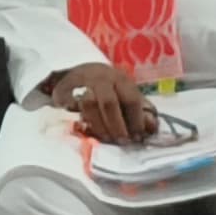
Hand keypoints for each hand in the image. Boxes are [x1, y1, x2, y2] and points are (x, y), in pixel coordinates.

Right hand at [43, 63, 162, 142]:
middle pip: (108, 102)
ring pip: (88, 105)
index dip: (135, 120)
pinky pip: (70, 105)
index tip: (137, 137)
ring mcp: (81, 83)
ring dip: (98, 126)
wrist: (82, 72)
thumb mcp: (128, 95)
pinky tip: (86, 130)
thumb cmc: (110, 89)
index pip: (131, 99)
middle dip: (116, 126)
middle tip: (121, 141)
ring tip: (105, 138)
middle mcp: (101, 78)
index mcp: (121, 80)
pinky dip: (77, 119)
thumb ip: (141, 111)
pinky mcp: (64, 90)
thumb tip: (151, 127)